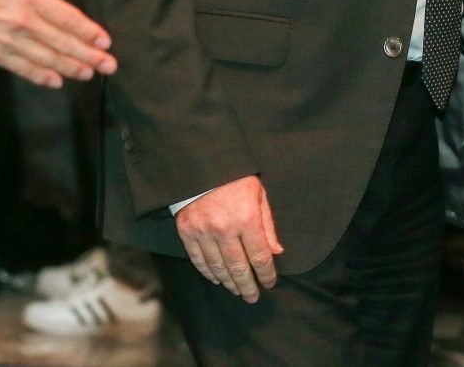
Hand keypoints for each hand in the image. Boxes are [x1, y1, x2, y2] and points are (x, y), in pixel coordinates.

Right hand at [0, 0, 117, 87]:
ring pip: (44, 58)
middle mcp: (20, 21)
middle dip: (88, 56)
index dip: (89, 32)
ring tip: (88, 74)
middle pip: (61, 42)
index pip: (67, 18)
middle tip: (109, 65)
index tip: (105, 42)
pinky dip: (39, 76)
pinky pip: (20, 67)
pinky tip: (54, 81)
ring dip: (69, 68)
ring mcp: (4, 40)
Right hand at [175, 175, 283, 301]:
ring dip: (229, 282)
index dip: (266, 273)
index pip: (259, 256)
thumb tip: (276, 252)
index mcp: (247, 218)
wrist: (203, 165)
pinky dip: (208, 272)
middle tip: (253, 297)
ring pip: (218, 267)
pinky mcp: (187, 232)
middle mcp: (225, 229)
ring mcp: (203, 232)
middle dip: (248, 285)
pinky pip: (198, 260)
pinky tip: (217, 279)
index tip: (269, 283)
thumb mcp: (259, 195)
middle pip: (238, 267)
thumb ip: (268, 225)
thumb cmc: (236, 178)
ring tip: (237, 290)